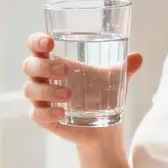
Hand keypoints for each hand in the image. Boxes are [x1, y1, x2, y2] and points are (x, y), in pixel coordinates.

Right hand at [22, 33, 142, 144]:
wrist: (104, 126)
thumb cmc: (102, 94)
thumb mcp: (114, 77)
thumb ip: (125, 66)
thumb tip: (138, 57)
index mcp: (54, 61)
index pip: (35, 45)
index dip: (36, 41)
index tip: (50, 42)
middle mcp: (42, 78)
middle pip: (29, 66)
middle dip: (43, 66)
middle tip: (64, 70)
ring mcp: (41, 99)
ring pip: (30, 90)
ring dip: (47, 90)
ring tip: (68, 95)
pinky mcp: (44, 119)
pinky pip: (36, 115)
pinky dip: (47, 113)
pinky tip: (62, 113)